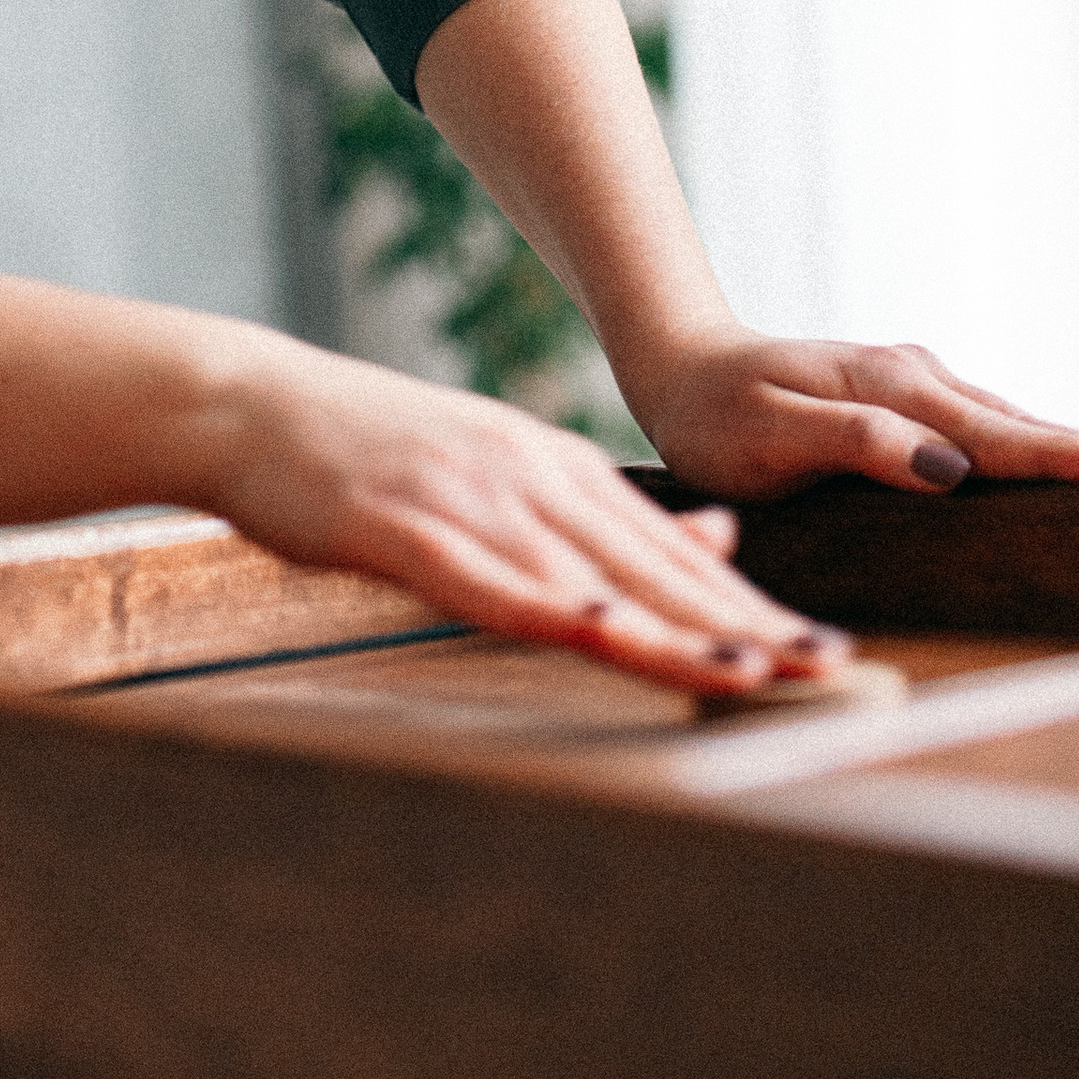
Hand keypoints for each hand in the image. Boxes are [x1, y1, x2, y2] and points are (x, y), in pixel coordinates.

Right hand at [190, 335, 852, 695]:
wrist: (255, 406)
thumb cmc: (371, 451)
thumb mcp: (501, 465)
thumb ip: (599, 511)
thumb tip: (718, 536)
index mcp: (556, 467)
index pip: (674, 550)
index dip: (750, 605)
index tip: (821, 650)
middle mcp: (530, 478)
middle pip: (654, 565)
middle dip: (742, 623)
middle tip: (823, 669)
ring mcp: (470, 501)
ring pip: (591, 577)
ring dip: (671, 628)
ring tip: (748, 672)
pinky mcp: (406, 528)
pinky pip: (490, 580)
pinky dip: (551, 610)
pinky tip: (599, 636)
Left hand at [629, 331, 1078, 503]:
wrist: (681, 365)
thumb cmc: (716, 415)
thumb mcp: (769, 436)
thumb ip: (855, 446)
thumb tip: (947, 469)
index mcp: (891, 392)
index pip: (992, 437)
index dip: (1062, 458)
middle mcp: (916, 379)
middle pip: (1020, 424)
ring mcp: (917, 385)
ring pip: (1011, 421)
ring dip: (1077, 443)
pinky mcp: (911, 399)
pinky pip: (989, 423)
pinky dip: (1038, 439)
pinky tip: (1074, 454)